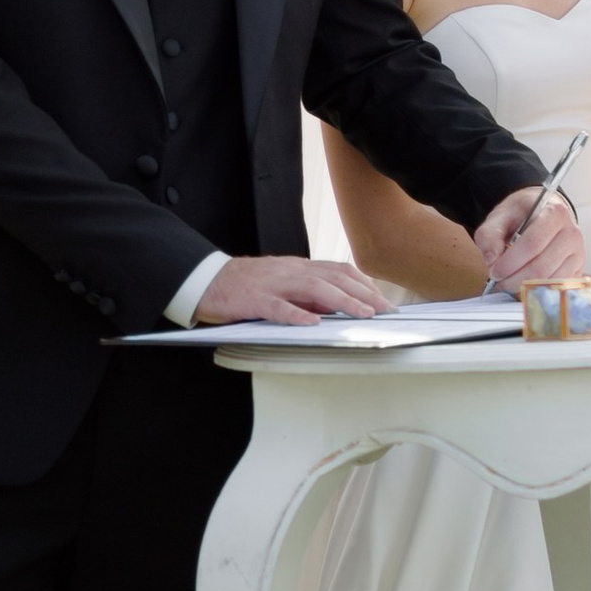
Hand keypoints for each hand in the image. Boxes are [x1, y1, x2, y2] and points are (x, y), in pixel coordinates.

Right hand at [193, 253, 392, 326]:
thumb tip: (337, 306)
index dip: (363, 284)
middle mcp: (289, 271)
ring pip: (312, 288)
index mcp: (297, 267)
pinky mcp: (252, 299)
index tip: (383, 300)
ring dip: (341, 301)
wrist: (206, 280)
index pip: (338, 270)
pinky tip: (312, 323)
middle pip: (332, 278)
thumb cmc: (245, 286)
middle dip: (363, 294)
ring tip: (362, 315)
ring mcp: (271, 284)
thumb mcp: (282, 285)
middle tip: (384, 311)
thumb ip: (308, 294)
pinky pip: (277, 307)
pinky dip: (296, 314)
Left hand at [475, 184, 584, 287]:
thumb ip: (489, 235)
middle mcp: (571, 233)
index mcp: (554, 213)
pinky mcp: (577, 269)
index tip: (494, 271)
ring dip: (524, 287)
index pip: (532, 244)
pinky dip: (537, 291)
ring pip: (549, 281)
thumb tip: (492, 260)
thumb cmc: (522, 214)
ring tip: (508, 282)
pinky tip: (523, 285)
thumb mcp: (500, 216)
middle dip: (514, 279)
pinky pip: (557, 288)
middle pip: (541, 267)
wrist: (543, 212)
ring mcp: (578, 253)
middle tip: (497, 281)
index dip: (510, 262)